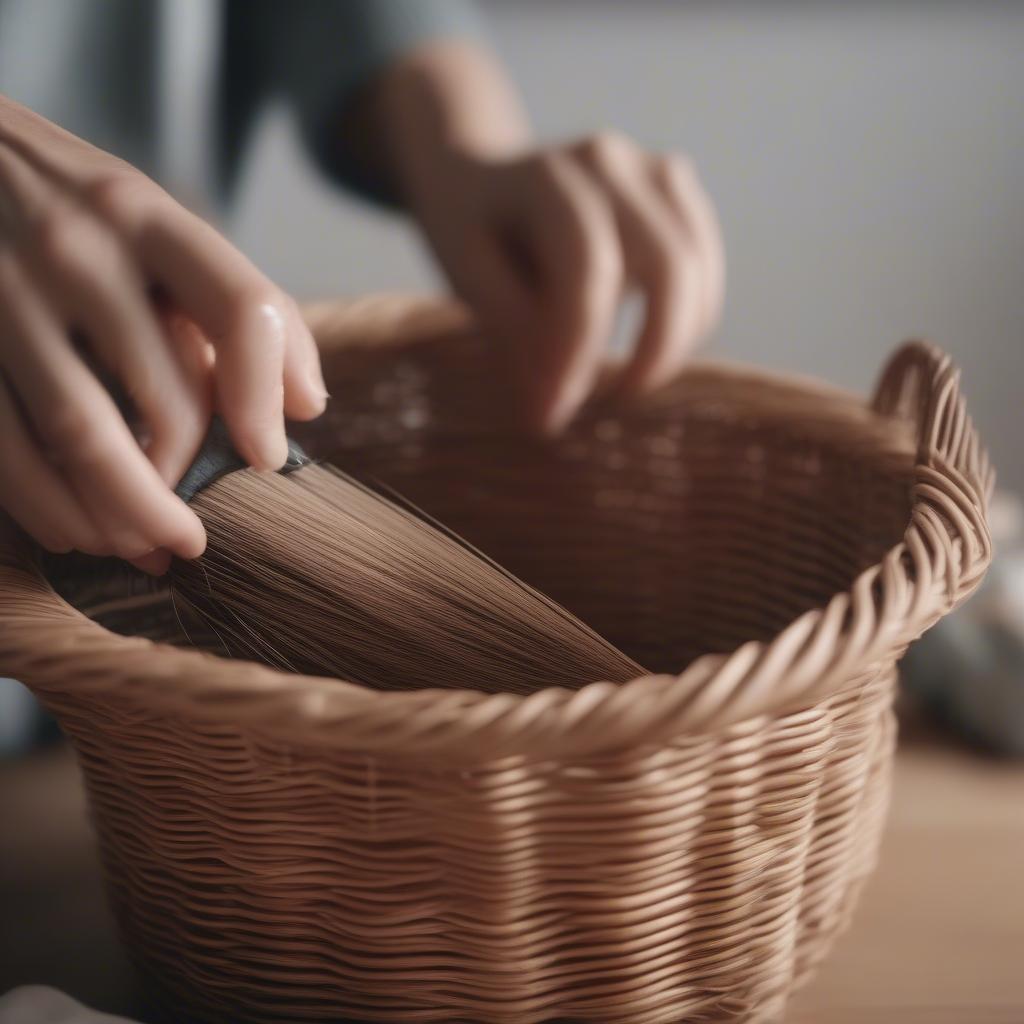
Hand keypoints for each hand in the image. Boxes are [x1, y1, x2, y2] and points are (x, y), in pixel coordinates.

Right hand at [0, 96, 325, 571]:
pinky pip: (7, 448)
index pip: (242, 310)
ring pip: (83, 437)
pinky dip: (49, 508)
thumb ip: (238, 304)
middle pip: (164, 399)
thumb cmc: (70, 207)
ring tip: (151, 548)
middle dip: (185, 483)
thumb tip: (308, 406)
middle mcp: (79, 250)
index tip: (265, 457)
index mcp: (147, 217)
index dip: (263, 398)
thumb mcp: (157, 223)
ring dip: (126, 514)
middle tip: (194, 531)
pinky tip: (81, 533)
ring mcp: (5, 294)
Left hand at [352, 42, 723, 432]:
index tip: (556, 411)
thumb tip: (550, 415)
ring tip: (625, 379)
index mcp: (544, 175)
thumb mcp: (469, 283)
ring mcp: (651, 166)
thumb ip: (512, 339)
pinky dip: (690, 319)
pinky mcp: (677, 187)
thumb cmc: (473, 237)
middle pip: (667, 265)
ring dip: (675, 341)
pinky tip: (646, 345)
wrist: (482, 176)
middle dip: (652, 351)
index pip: (586, 268)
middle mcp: (608, 159)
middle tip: (612, 401)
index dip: (580, 349)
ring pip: (697, 269)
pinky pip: (705, 266)